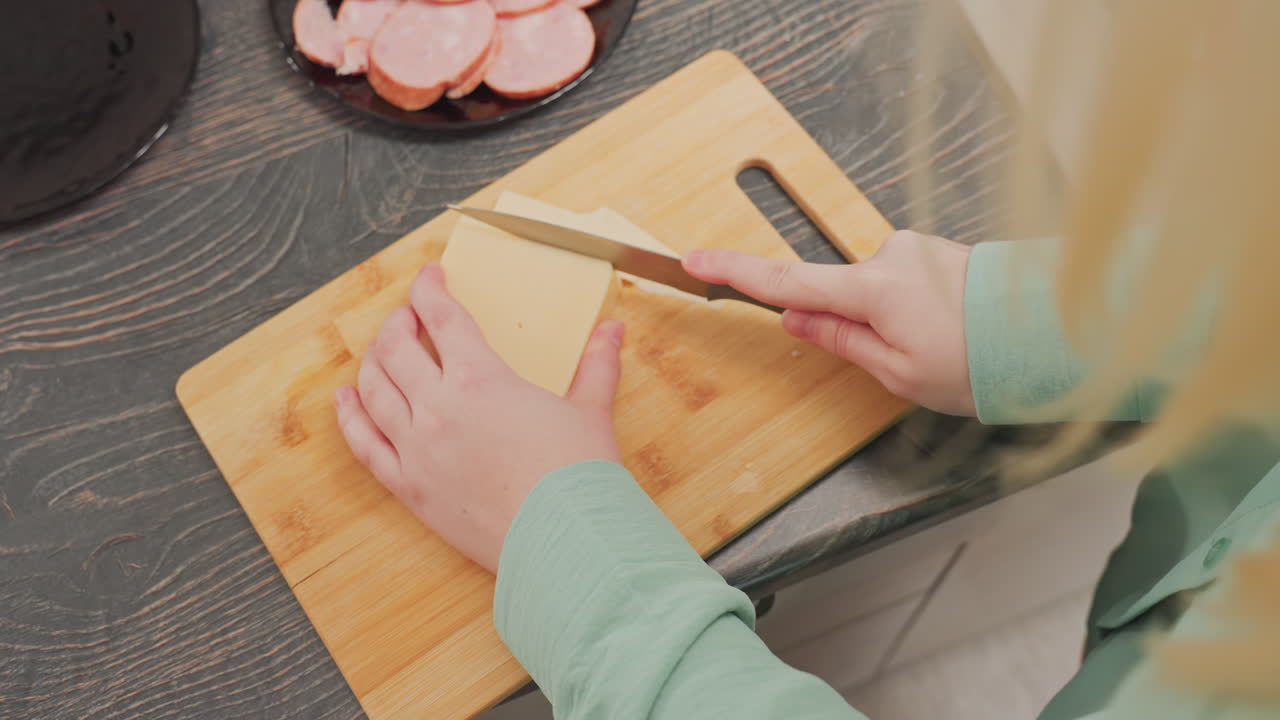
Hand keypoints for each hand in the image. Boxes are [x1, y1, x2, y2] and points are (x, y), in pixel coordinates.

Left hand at [334, 264, 624, 572]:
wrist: (564, 542)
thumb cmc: (578, 477)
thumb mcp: (591, 410)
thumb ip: (596, 365)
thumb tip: (613, 330)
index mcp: (480, 379)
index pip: (442, 317)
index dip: (430, 289)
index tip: (430, 277)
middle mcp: (438, 407)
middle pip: (397, 347)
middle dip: (399, 322)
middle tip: (409, 315)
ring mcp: (417, 448)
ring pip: (374, 389)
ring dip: (373, 360)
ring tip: (382, 350)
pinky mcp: (410, 487)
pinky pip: (365, 445)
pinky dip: (351, 417)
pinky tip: (346, 398)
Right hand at [684, 230, 975, 415]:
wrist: (1056, 334)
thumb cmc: (981, 364)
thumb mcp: (900, 374)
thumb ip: (842, 342)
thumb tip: (799, 321)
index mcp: (872, 290)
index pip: (786, 282)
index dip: (735, 272)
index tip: (694, 259)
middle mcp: (891, 257)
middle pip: (843, 296)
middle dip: (861, 331)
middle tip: (913, 366)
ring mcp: (919, 249)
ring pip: (880, 295)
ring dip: (898, 325)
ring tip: (950, 353)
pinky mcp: (942, 251)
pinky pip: (909, 286)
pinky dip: (920, 312)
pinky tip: (959, 333)